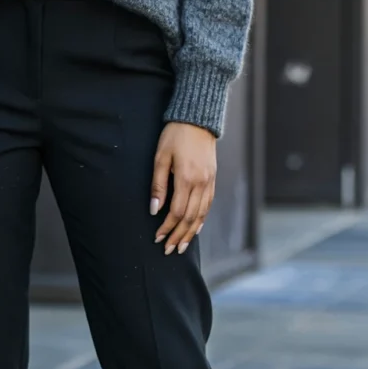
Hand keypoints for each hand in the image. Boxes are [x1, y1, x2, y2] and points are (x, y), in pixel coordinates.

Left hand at [150, 122, 216, 254]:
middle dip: (179, 236)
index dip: (167, 227)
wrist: (198, 119)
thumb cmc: (175, 135)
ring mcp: (210, 182)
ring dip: (191, 233)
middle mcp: (201, 183)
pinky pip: (208, 204)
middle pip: (190, 218)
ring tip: (182, 246)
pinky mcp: (213, 179)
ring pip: (201, 214)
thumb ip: (158, 185)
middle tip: (169, 250)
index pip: (176, 212)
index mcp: (187, 178)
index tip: (157, 237)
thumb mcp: (160, 157)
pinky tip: (195, 228)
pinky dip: (202, 219)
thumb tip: (154, 210)